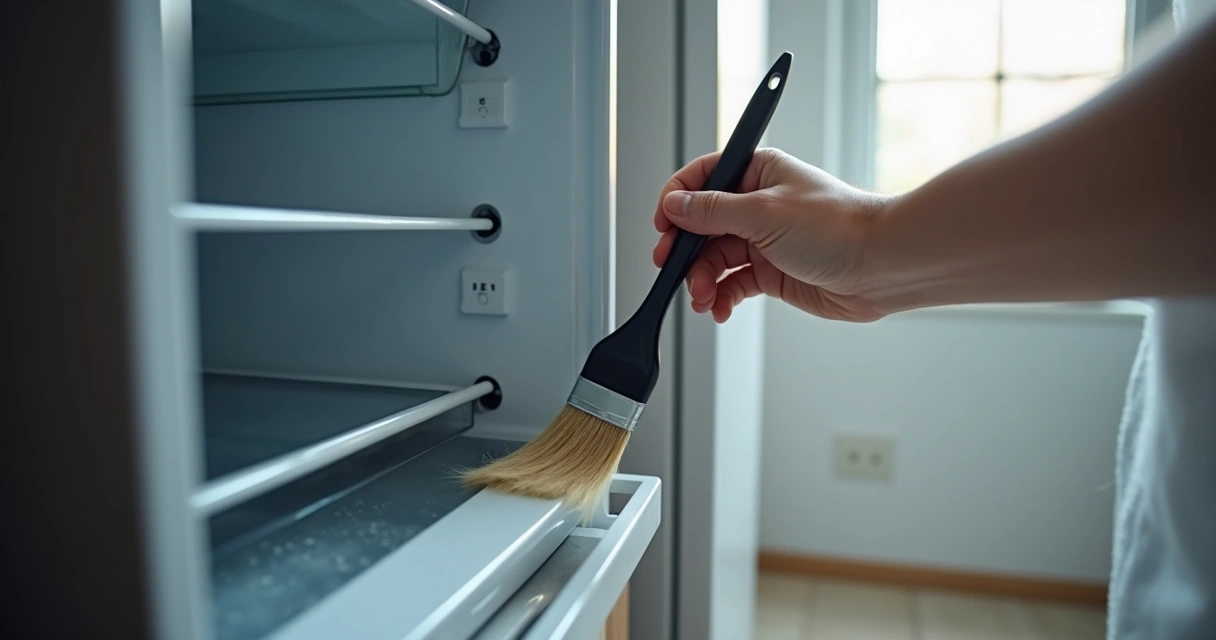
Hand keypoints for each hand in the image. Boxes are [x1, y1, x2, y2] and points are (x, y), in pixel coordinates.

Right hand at [653, 148, 890, 322]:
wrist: (881, 266)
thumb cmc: (838, 227)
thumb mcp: (764, 212)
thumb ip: (713, 211)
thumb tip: (676, 205)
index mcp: (757, 173)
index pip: (702, 178)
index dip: (677, 200)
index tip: (663, 224)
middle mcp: (758, 204)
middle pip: (702, 225)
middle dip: (685, 251)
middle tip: (671, 268)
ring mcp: (764, 240)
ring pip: (714, 258)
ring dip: (702, 280)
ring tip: (702, 297)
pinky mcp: (772, 272)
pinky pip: (733, 283)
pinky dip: (721, 297)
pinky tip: (718, 307)